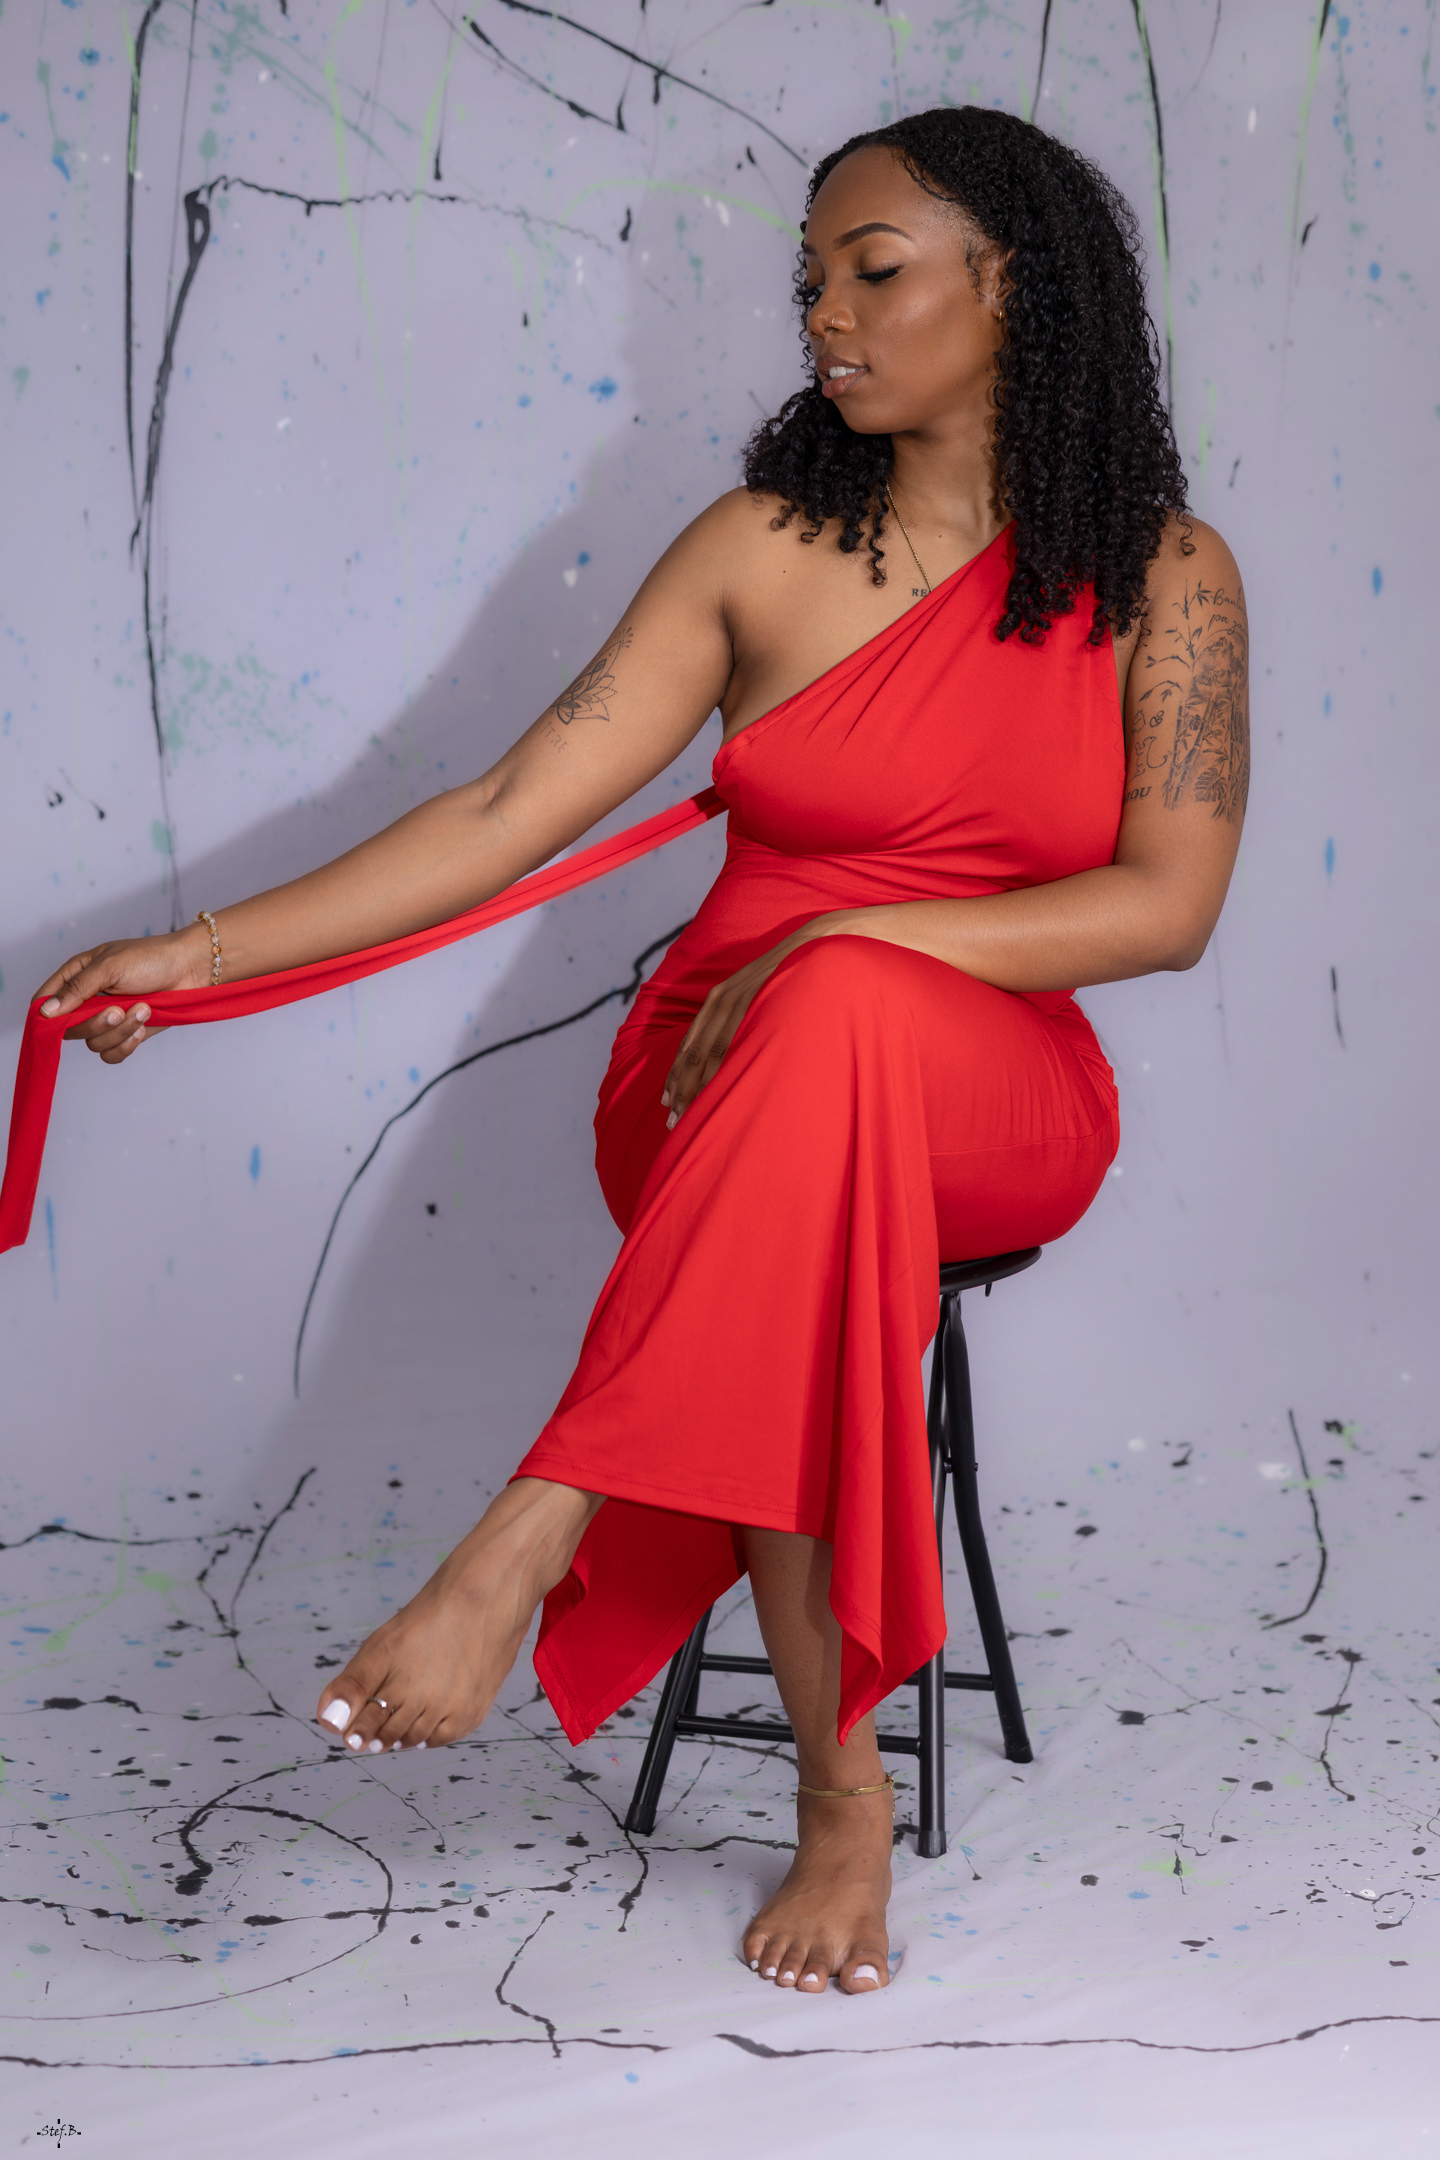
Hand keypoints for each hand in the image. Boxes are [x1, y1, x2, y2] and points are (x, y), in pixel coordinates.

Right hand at [33, 925, 210, 1064]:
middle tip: (118, 1009)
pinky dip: (127, 1045)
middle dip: (96, 1023)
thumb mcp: (109, 966)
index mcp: (77, 977)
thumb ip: (77, 989)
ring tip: (143, 1010)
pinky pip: (112, 1054)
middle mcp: (88, 1001)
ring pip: (94, 1043)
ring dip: (120, 1031)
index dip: (45, 1016)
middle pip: (70, 1030)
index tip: (55, 1023)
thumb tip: (45, 1012)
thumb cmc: (151, 958)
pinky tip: (143, 1027)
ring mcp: (108, 1019)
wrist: (190, 969)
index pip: (45, 1002)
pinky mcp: (127, 1034)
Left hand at [661, 928, 816, 1125]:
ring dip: (696, 1086)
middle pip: (693, 1052)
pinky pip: (734, 1042)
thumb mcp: (756, 994)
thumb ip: (741, 1018)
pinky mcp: (755, 1003)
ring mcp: (738, 1002)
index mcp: (718, 999)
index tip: (668, 1100)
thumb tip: (735, 1051)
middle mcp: (721, 1000)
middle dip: (681, 1087)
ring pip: (710, 1052)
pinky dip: (721, 1069)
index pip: (690, 1043)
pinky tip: (714, 1091)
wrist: (813, 946)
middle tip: (672, 1120)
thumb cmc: (789, 975)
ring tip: (688, 1114)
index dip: (677, 1073)